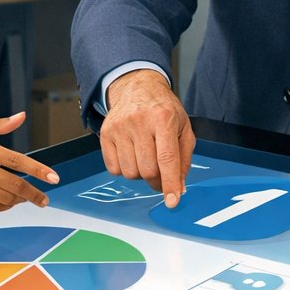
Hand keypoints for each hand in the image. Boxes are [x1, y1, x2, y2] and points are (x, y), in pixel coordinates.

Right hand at [0, 112, 57, 211]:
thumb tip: (21, 116)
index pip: (16, 160)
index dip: (38, 170)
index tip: (54, 178)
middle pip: (14, 184)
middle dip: (34, 194)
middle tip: (45, 199)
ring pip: (4, 198)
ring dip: (20, 199)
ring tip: (28, 197)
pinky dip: (5, 205)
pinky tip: (9, 201)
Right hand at [101, 68, 193, 206]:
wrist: (137, 87)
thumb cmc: (164, 110)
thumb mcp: (183, 128)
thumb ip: (184, 158)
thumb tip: (179, 188)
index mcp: (163, 118)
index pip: (167, 158)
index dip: (170, 183)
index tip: (172, 201)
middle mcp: (139, 121)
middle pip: (147, 169)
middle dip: (157, 180)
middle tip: (161, 174)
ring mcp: (119, 127)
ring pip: (130, 173)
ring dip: (140, 173)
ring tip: (145, 157)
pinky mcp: (105, 133)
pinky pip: (114, 168)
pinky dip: (125, 169)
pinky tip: (132, 154)